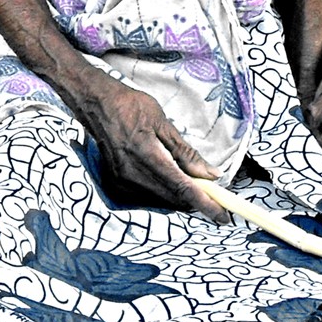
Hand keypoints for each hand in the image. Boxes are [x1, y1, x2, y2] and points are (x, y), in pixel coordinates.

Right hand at [80, 78, 228, 222]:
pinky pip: (149, 198)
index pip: (182, 188)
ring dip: (181, 197)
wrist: (97, 106)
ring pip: (162, 202)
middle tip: (214, 194)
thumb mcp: (163, 123)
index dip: (205, 204)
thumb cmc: (132, 107)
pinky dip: (165, 193)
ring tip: (193, 182)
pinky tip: (171, 180)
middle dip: (197, 201)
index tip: (223, 215)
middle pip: (174, 200)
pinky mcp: (117, 186)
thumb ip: (187, 153)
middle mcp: (133, 175)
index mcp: (148, 156)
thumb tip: (211, 174)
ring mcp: (123, 183)